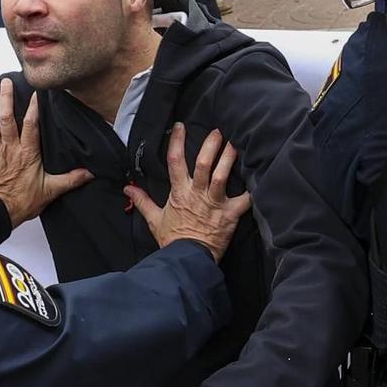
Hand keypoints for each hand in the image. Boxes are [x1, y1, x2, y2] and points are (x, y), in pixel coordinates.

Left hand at [0, 79, 92, 224]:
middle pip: (6, 118)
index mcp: (28, 153)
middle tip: (6, 82)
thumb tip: (90, 173)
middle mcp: (10, 148)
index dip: (34, 107)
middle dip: (6, 98)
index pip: (31, 124)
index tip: (35, 93)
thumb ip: (71, 179)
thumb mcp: (51, 190)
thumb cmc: (24, 201)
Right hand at [124, 124, 251, 256]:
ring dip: (229, 158)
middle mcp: (197, 193)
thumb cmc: (173, 240)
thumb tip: (127, 188)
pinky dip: (253, 190)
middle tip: (218, 132)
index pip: (175, 161)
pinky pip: (245, 199)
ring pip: (223, 175)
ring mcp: (215, 202)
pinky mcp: (230, 214)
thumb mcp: (154, 220)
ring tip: (235, 145)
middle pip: (203, 163)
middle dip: (211, 145)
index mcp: (179, 192)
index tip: (180, 126)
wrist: (188, 260)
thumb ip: (142, 201)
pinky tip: (259, 178)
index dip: (177, 141)